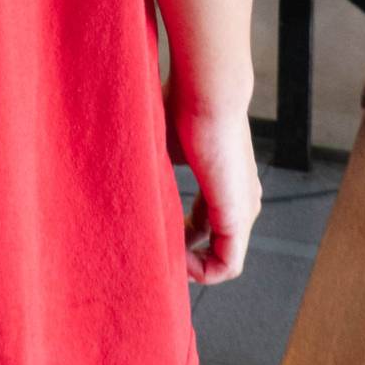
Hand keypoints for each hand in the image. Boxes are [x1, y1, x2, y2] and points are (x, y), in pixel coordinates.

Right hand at [169, 101, 261, 285]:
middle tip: (156, 253)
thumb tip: (120, 170)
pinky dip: (203, 272)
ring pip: (222, 257)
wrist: (208, 92)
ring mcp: (243, 208)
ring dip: (193, 264)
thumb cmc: (182, 103)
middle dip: (185, 254)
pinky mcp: (238, 216)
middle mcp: (240, 197)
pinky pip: (227, 264)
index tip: (154, 233)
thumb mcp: (162, 141)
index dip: (179, 235)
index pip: (206, 221)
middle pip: (214, 242)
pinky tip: (176, 262)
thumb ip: (152, 163)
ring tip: (164, 259)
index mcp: (224, 179)